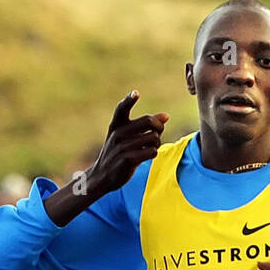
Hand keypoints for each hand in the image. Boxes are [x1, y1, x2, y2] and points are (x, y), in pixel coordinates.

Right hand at [44, 91, 168, 226]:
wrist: (102, 175)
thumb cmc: (120, 152)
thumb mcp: (128, 137)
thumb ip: (146, 125)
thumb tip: (166, 116)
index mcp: (116, 125)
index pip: (122, 108)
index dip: (129, 100)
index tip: (136, 93)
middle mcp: (118, 133)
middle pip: (148, 121)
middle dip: (159, 127)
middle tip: (157, 134)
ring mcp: (122, 147)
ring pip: (153, 138)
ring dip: (157, 143)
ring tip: (150, 148)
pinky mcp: (127, 160)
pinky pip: (152, 152)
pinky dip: (153, 153)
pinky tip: (147, 156)